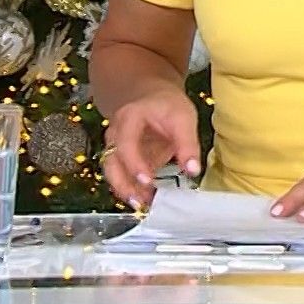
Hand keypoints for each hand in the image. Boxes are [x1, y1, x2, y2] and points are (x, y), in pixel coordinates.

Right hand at [98, 84, 199, 209]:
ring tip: (144, 205)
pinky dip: (130, 190)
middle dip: (123, 184)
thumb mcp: (183, 118)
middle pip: (110, 162)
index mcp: (129, 118)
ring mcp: (115, 147)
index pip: (126, 142)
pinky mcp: (121, 160)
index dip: (134, 163)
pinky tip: (145, 201)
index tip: (148, 181)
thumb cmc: (168, 106)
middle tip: (141, 202)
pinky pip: (121, 177)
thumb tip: (193, 170)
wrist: (153, 97)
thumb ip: (188, 144)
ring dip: (126, 190)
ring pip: (112, 172)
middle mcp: (116, 133)